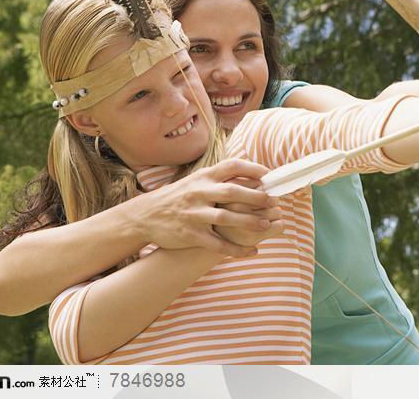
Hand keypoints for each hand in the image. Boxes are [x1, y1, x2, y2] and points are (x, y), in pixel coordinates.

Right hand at [136, 159, 280, 257]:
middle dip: (256, 197)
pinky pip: (217, 244)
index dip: (252, 169)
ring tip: (266, 225)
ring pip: (227, 217)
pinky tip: (252, 251)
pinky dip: (236, 249)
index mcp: (203, 177)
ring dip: (249, 222)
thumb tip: (254, 176)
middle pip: (233, 192)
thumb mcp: (197, 181)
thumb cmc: (179, 197)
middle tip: (273, 202)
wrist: (145, 215)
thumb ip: (220, 179)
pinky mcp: (190, 234)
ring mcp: (194, 214)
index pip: (231, 166)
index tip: (268, 175)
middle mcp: (199, 192)